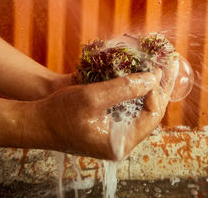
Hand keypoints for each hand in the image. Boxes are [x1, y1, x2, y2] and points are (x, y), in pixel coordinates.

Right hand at [25, 63, 175, 159]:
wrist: (38, 122)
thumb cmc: (60, 113)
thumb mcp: (92, 97)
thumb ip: (125, 88)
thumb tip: (153, 78)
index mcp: (121, 142)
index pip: (152, 116)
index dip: (157, 92)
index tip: (156, 70)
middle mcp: (122, 140)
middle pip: (150, 112)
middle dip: (159, 88)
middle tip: (169, 65)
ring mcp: (116, 132)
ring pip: (142, 108)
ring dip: (149, 88)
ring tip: (160, 68)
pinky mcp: (110, 124)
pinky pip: (130, 107)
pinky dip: (136, 91)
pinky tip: (140, 76)